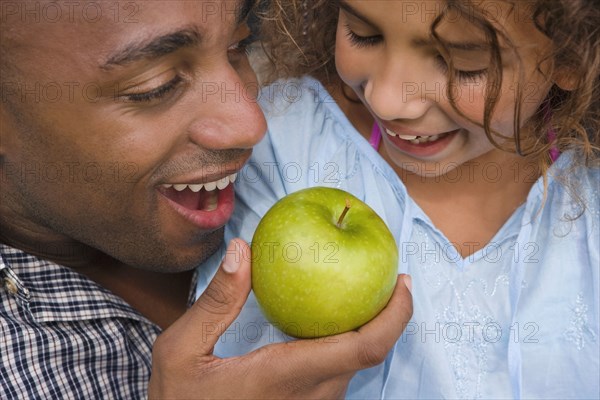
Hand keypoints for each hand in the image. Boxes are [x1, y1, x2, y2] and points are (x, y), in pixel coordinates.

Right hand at [148, 239, 412, 398]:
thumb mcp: (181, 351)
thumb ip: (215, 302)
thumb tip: (244, 250)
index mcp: (286, 376)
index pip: (362, 349)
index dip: (394, 316)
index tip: (404, 282)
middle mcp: (311, 396)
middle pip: (370, 354)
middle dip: (387, 314)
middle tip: (386, 272)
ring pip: (356, 364)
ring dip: (369, 327)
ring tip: (363, 287)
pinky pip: (341, 372)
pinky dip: (349, 342)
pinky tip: (332, 318)